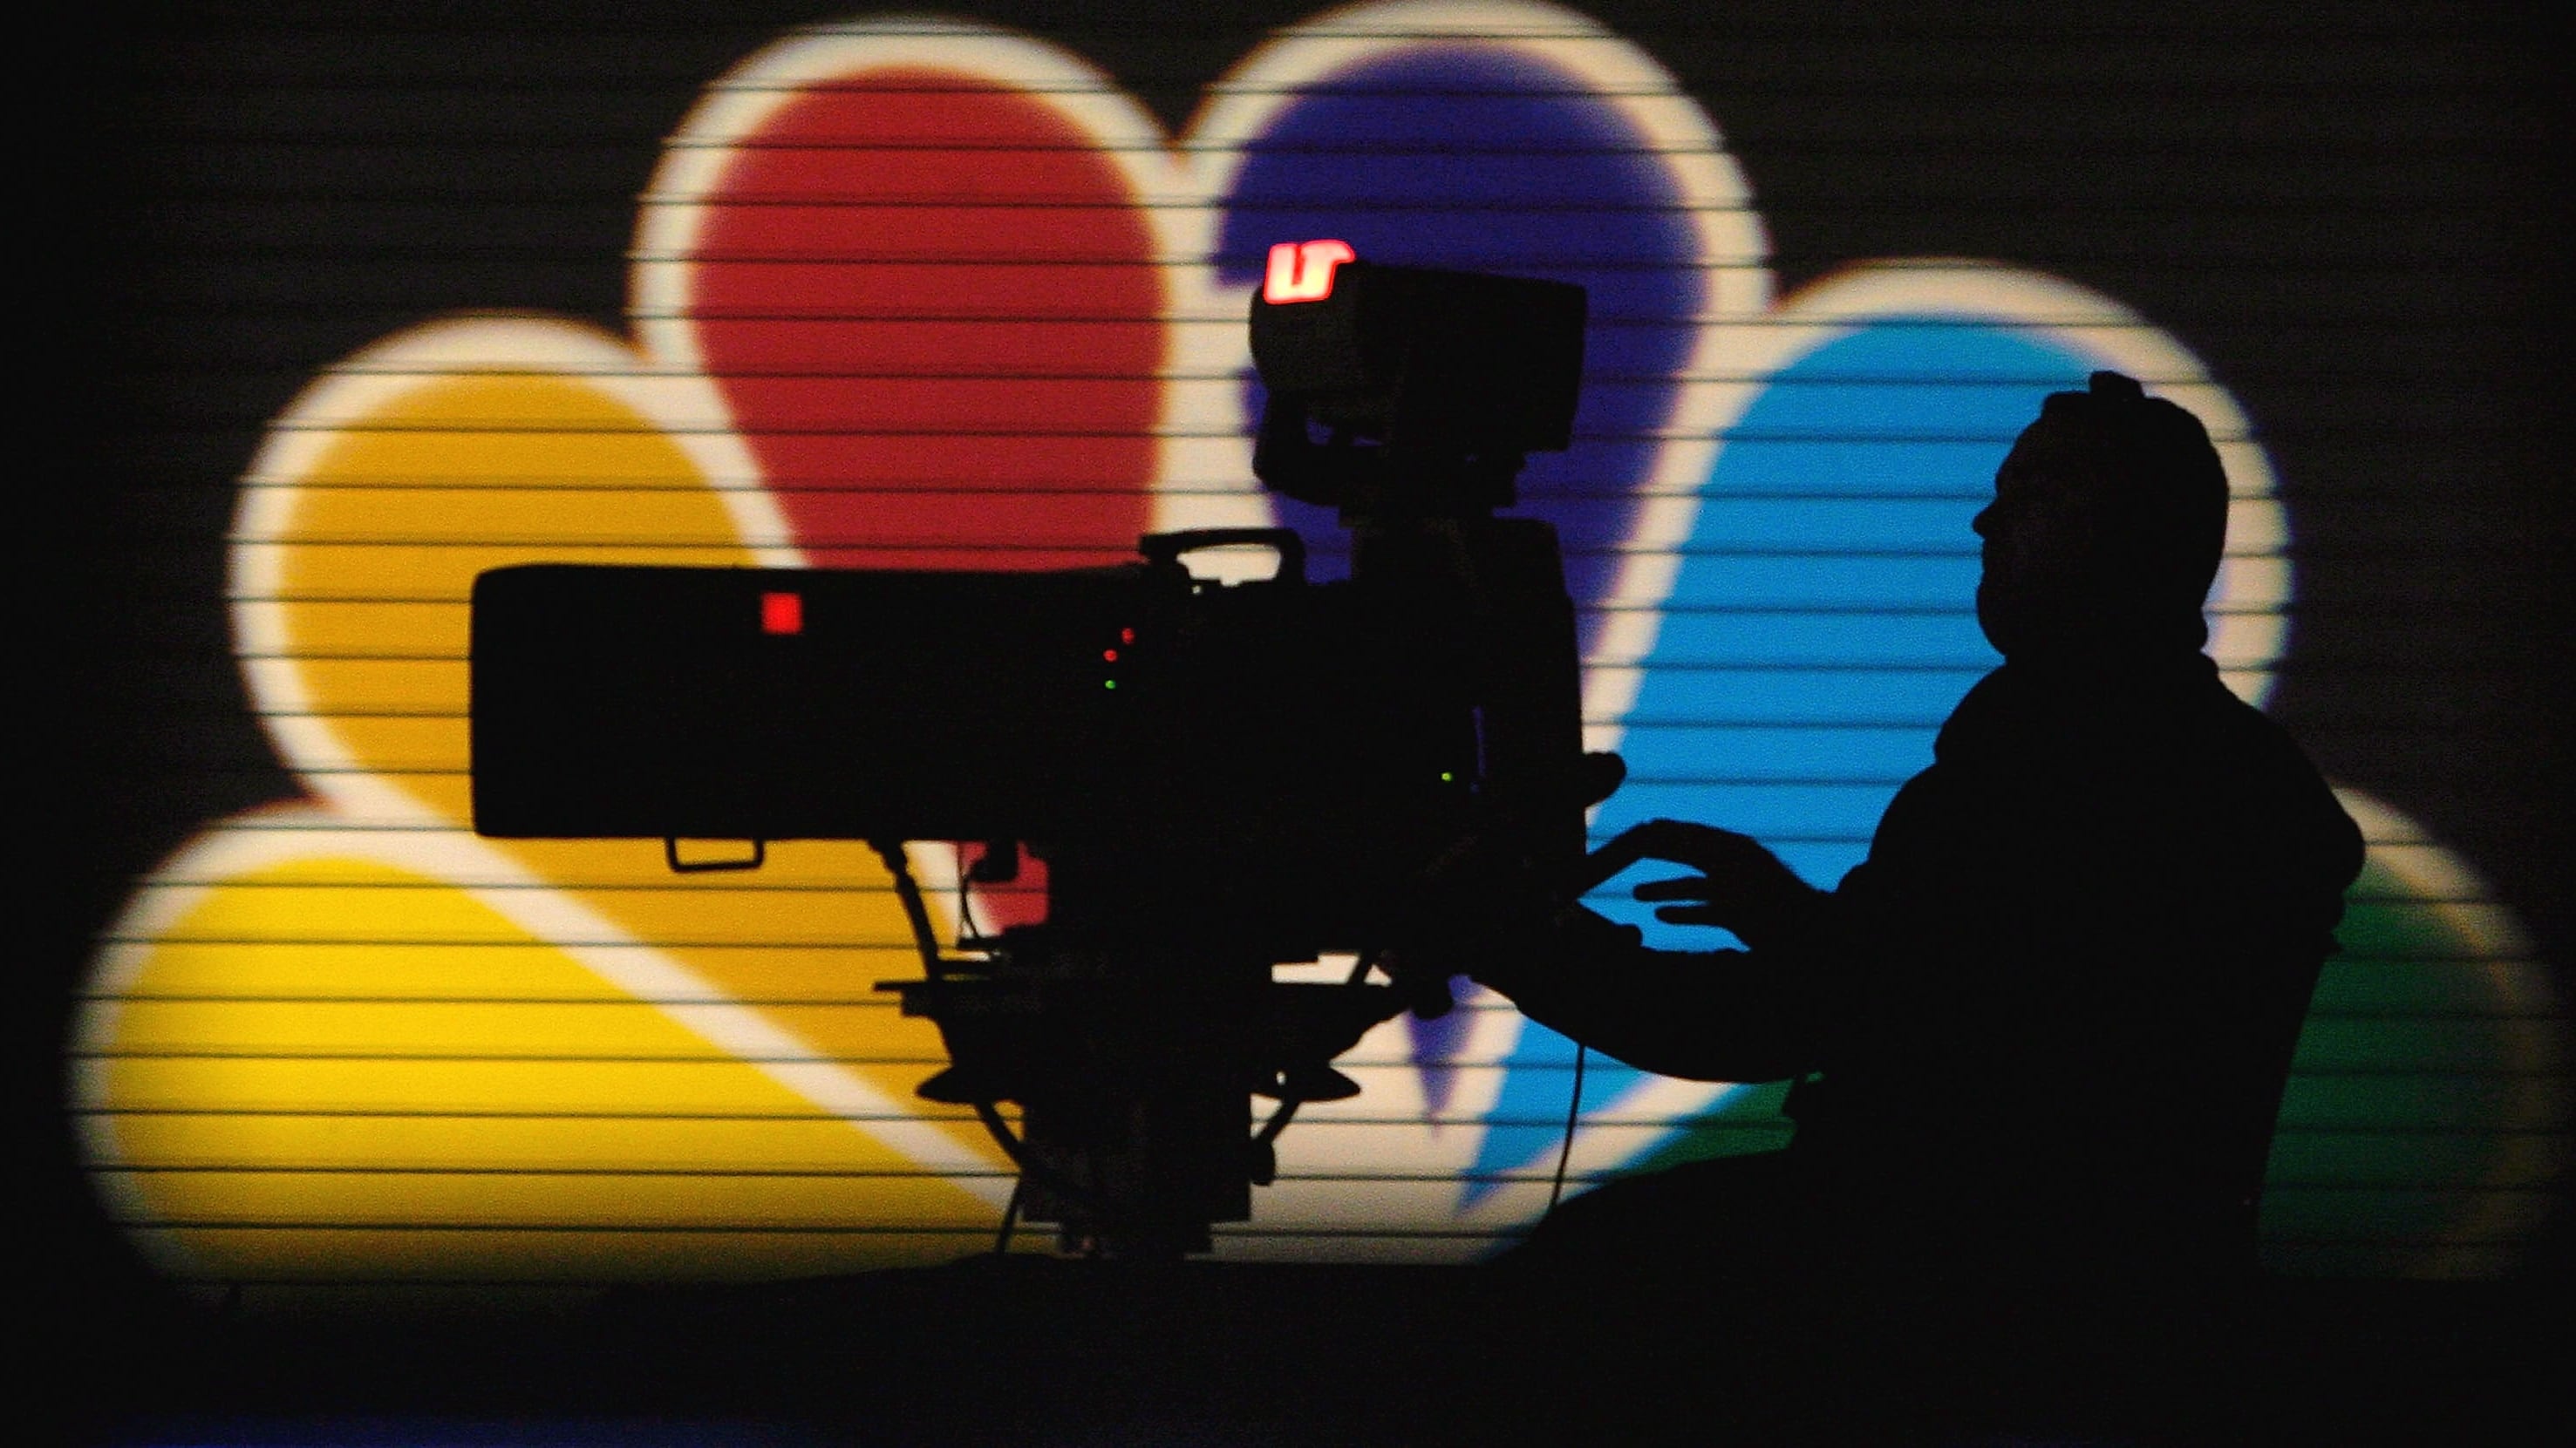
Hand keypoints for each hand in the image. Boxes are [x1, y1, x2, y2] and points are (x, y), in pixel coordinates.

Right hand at [1585, 819, 1824, 942]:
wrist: (1808, 932)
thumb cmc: (1770, 898)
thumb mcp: (1729, 868)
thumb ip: (1694, 849)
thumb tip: (1656, 828)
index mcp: (1732, 848)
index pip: (1688, 834)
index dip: (1661, 833)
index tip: (1634, 832)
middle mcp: (1732, 865)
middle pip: (1688, 855)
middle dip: (1659, 854)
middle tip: (1627, 853)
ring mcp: (1735, 892)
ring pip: (1691, 887)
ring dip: (1663, 888)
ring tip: (1636, 894)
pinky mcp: (1738, 917)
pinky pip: (1703, 911)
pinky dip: (1682, 912)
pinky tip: (1660, 916)